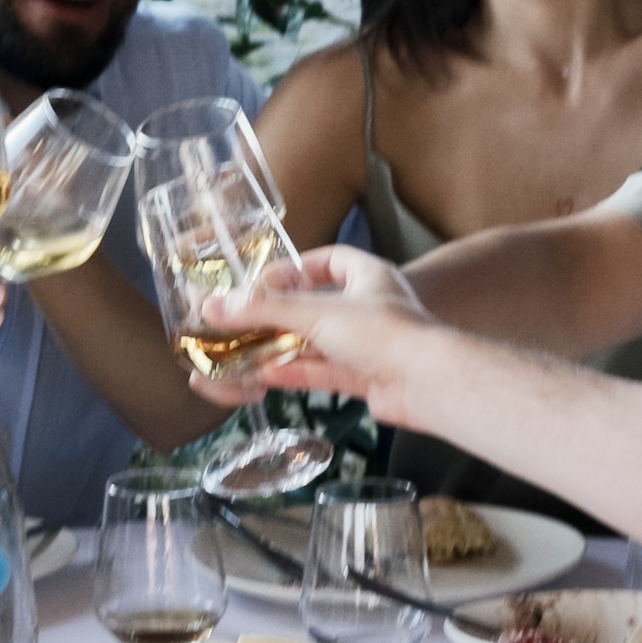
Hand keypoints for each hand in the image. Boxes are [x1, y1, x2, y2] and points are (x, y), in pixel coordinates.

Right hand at [207, 246, 437, 418]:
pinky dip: (296, 373)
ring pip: (319, 343)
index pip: (331, 260)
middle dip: (283, 315)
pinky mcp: (367, 378)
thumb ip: (265, 309)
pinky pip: (324, 372)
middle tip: (248, 320)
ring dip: (285, 347)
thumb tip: (215, 306)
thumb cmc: (384, 332)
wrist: (427, 382)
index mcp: (369, 276)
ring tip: (248, 350)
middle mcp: (371, 308)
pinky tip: (266, 375)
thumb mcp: (317, 312)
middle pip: (319, 306)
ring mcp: (369, 346)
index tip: (266, 279)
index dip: (297, 267)